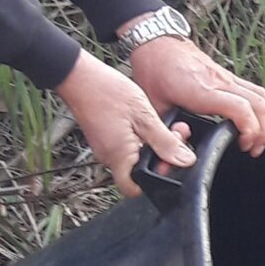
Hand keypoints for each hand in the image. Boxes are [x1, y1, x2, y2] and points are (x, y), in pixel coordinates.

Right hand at [55, 50, 196, 198]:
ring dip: (152, 144)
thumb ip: (165, 142)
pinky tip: (145, 120)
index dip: (155, 182)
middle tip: (173, 136)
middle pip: (139, 171)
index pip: (135, 189)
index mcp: (118, 156)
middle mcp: (108, 157)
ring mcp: (104, 147)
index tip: (170, 163)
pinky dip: (140, 137)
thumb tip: (184, 161)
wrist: (80, 76)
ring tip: (160, 124)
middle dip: (160, 156)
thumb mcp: (144, 116)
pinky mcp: (103, 137)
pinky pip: (125, 146)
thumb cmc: (106, 92)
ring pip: (134, 157)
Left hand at [125, 37, 264, 157]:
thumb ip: (163, 133)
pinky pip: (258, 90)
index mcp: (202, 91)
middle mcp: (220, 82)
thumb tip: (170, 157)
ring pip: (264, 95)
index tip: (243, 146)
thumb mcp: (153, 105)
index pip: (241, 109)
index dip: (250, 130)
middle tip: (255, 150)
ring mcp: (227, 77)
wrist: (156, 42)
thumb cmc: (154, 69)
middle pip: (260, 104)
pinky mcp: (228, 76)